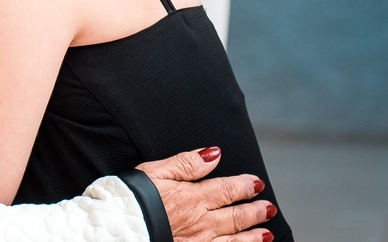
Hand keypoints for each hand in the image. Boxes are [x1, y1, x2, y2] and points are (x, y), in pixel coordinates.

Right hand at [138, 147, 276, 241]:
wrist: (118, 228)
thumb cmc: (132, 197)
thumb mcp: (156, 171)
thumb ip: (187, 164)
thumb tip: (214, 154)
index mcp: (193, 197)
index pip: (228, 190)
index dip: (244, 186)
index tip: (256, 184)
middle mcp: (201, 222)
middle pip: (235, 216)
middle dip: (255, 212)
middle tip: (269, 208)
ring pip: (233, 240)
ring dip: (252, 236)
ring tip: (266, 234)